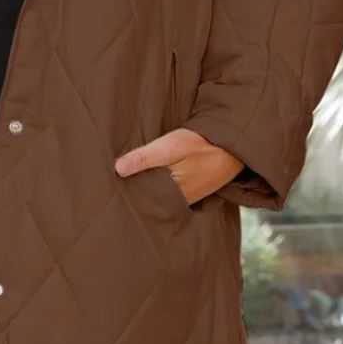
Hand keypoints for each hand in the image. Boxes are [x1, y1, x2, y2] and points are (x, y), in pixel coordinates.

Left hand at [114, 128, 243, 204]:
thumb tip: (118, 169)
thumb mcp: (170, 146)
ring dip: (149, 190)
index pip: (142, 199)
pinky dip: (163, 187)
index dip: (128, 195)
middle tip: (115, 190)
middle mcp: (180, 199)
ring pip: (163, 196)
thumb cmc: (200, 143)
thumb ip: (145, 157)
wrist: (231, 144)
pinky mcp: (194, 189)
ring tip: (128, 186)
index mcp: (171, 192)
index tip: (111, 191)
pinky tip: (153, 179)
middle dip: (137, 195)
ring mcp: (189, 195)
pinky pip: (174, 192)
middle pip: (152, 200)